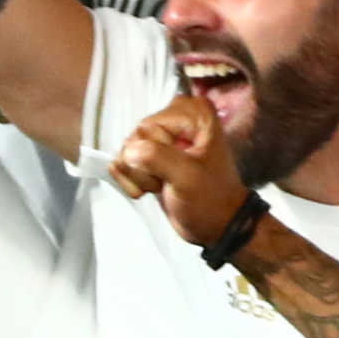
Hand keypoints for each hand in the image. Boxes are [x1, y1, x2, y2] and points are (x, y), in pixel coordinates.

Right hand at [109, 94, 251, 248]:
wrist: (214, 224)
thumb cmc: (211, 200)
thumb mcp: (188, 177)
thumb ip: (158, 158)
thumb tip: (130, 151)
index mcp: (194, 113)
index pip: (147, 128)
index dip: (154, 154)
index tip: (175, 170)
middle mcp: (178, 118)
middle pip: (134, 139)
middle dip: (146, 168)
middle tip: (170, 180)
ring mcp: (164, 136)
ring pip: (127, 151)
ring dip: (141, 177)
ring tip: (165, 184)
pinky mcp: (152, 153)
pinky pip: (124, 161)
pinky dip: (134, 181)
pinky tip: (155, 187)